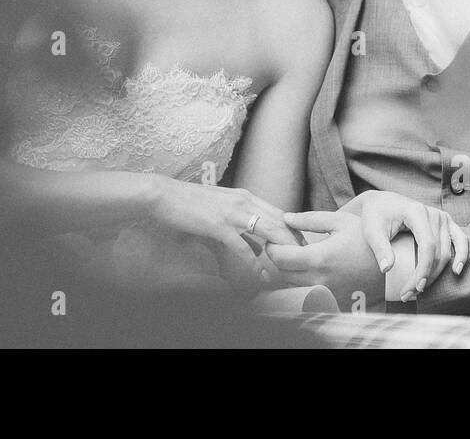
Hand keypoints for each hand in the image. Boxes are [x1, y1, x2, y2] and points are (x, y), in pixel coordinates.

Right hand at [150, 179, 295, 289]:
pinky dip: (255, 263)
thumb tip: (246, 232)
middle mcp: (243, 201)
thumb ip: (235, 215)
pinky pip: (244, 247)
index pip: (278, 212)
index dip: (292, 229)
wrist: (164, 194)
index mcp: (245, 195)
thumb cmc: (188, 201)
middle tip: (305, 259)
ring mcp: (232, 213)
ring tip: (291, 268)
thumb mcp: (218, 204)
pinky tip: (262, 275)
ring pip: (268, 231)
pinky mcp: (219, 225)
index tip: (302, 244)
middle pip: (280, 221)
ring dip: (282, 251)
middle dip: (295, 241)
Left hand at [266, 210, 384, 306]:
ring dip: (290, 271)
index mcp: (319, 258)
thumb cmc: (366, 241)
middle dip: (279, 259)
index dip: (271, 247)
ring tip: (299, 256)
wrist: (393, 267)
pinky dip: (303, 283)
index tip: (274, 239)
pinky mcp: (333, 301)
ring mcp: (326, 294)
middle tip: (285, 246)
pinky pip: (308, 294)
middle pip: (282, 273)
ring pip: (293, 285)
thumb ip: (309, 219)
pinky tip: (312, 269)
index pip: (279, 258)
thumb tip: (286, 218)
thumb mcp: (340, 222)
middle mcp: (320, 280)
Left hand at [353, 191, 469, 300]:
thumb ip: (380, 248)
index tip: (414, 288)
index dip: (423, 269)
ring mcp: (442, 218)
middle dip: (426, 277)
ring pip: (447, 252)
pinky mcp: (446, 222)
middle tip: (408, 294)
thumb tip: (386, 269)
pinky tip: (456, 270)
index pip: (427, 246)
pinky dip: (462, 255)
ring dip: (436, 274)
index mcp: (417, 212)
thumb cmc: (376, 216)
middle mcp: (433, 214)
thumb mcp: (372, 230)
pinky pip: (460, 240)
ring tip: (420, 289)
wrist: (382, 203)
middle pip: (438, 253)